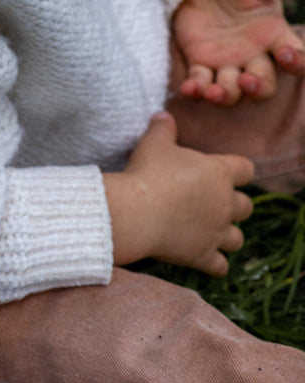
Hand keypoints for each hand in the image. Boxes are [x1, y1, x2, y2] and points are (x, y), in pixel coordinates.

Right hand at [103, 112, 253, 274]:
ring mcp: (217, 232)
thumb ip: (163, 128)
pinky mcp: (203, 256)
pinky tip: (201, 257)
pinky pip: (220, 267)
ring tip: (208, 232)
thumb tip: (163, 115)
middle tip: (210, 202)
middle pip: (246, 206)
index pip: (246, 169)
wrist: (136, 212)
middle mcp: (225, 203)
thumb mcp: (153, 143)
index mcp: (220, 173)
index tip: (220, 171)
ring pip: (237, 239)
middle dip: (232, 205)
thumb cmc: (147, 173)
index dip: (236, 170)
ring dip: (227, 236)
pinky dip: (214, 264)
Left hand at [172, 0, 304, 103]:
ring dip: (226, 95)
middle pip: (264, 84)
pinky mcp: (201, 64)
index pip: (296, 58)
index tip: (285, 55)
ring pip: (232, 91)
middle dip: (257, 88)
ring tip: (214, 93)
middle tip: (247, 81)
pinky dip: (196, 89)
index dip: (296, 62)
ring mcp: (228, 64)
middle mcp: (254, 57)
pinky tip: (189, 88)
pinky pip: (201, 83)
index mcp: (275, 37)